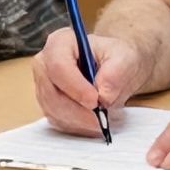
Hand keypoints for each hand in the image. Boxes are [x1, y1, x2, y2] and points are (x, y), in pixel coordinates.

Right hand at [31, 28, 150, 135]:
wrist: (115, 69)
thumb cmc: (116, 57)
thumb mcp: (125, 57)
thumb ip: (116, 72)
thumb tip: (103, 95)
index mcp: (61, 43)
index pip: (58, 65)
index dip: (75, 86)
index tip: (95, 100)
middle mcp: (46, 63)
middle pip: (51, 92)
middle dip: (77, 110)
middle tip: (100, 118)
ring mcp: (44, 85)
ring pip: (53, 110)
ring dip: (78, 121)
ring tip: (101, 121)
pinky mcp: (48, 104)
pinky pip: (57, 121)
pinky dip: (76, 126)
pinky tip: (92, 123)